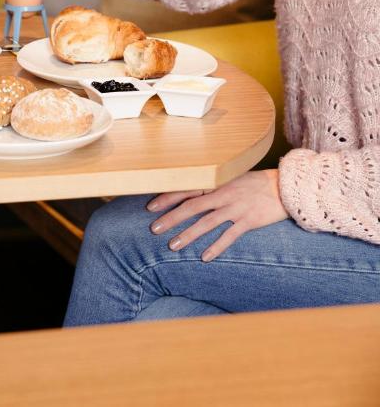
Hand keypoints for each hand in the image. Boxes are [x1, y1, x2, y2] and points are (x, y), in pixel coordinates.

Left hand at [146, 170, 288, 261]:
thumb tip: (190, 192)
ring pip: (207, 222)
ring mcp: (236, 208)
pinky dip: (217, 247)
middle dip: (171, 218)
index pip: (186, 189)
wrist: (286, 186)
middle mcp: (223, 194)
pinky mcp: (249, 220)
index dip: (167, 198)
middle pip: (192, 206)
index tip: (150, 207)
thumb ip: (212, 185)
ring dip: (189, 234)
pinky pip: (230, 236)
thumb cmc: (255, 183)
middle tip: (154, 229)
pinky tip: (204, 258)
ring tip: (173, 246)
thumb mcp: (231, 178)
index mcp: (217, 182)